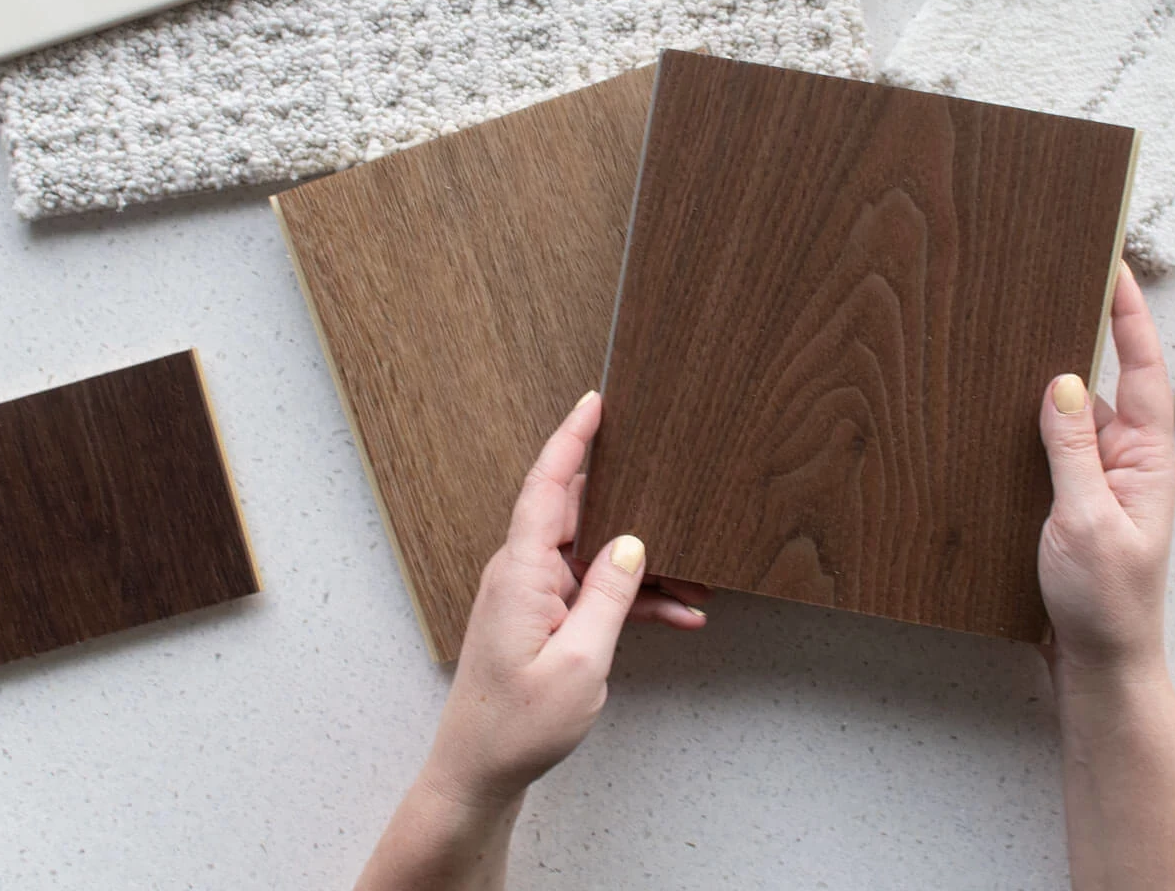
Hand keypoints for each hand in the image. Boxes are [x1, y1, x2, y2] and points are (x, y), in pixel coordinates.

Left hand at [422, 390, 709, 806]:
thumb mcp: (579, 662)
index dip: (572, 439)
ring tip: (697, 576)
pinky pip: (592, 591)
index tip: (595, 401)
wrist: (478, 772)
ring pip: (595, 555)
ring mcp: (531, 595)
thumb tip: (633, 542)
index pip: (548, 485)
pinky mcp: (541, 618)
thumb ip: (611, 596)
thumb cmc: (517, 725)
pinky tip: (678, 614)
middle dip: (627, 495)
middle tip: (666, 472)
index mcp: (521, 571)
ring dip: (643, 564)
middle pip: (577, 511)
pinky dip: (632, 599)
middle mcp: (521, 572)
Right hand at [1037, 261, 1174, 675]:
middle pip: (1102, 383)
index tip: (1115, 266)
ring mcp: (1099, 483)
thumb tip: (1062, 379)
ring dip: (1043, 388)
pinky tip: (993, 419)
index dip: (1129, 317)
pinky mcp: (1072, 504)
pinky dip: (1027, 430)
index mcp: (1146, 459)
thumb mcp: (1086, 520)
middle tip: (1052, 284)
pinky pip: (1050, 451)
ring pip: (1069, 417)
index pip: (1142, 370)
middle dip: (1081, 336)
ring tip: (1009, 345)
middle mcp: (1127, 461)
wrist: (1099, 668)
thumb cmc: (1105, 603)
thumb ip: (1072, 449)